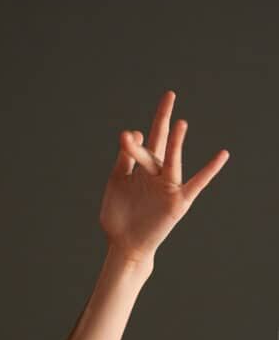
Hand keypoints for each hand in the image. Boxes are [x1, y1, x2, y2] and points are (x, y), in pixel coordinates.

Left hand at [99, 90, 229, 265]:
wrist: (124, 245)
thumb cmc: (119, 217)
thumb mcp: (116, 183)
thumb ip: (123, 160)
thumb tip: (132, 132)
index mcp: (139, 169)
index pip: (140, 145)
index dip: (132, 141)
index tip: (126, 137)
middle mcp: (155, 174)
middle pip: (160, 142)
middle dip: (163, 119)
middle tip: (169, 94)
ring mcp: (167, 187)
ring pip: (173, 159)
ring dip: (176, 142)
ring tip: (180, 123)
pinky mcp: (177, 202)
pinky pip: (197, 184)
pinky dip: (210, 170)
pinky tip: (222, 155)